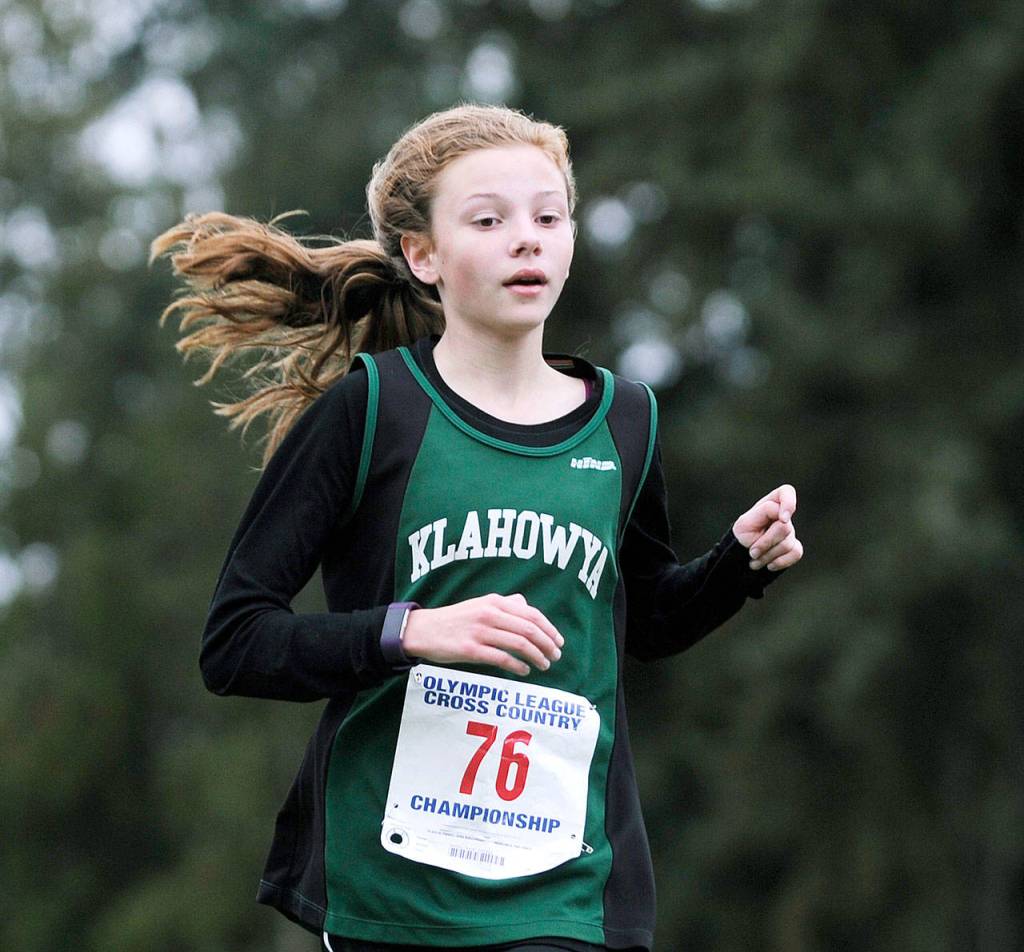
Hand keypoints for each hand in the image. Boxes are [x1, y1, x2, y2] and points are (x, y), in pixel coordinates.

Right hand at [402, 592, 563, 676]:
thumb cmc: (455, 619)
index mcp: (494, 601)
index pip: (531, 614)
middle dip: (547, 644)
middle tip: (556, 656)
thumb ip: (504, 604)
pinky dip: (518, 666)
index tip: (559, 641)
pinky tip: (524, 671)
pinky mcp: (470, 649)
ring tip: (544, 665)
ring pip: (519, 644)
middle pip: (529, 629)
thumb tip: (526, 606)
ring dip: (536, 657)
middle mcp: (489, 614)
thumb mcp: (480, 604)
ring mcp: (480, 632)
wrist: (424, 630)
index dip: (549, 629)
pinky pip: (502, 658)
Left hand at [732, 483, 803, 570]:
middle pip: (784, 528)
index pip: (787, 492)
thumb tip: (784, 520)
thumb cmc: (743, 534)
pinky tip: (769, 565)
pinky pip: (796, 553)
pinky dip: (779, 562)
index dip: (789, 503)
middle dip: (765, 543)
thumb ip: (764, 513)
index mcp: (770, 504)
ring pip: (787, 544)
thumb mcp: (745, 522)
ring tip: (755, 559)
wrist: (742, 555)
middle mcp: (783, 516)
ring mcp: (790, 532)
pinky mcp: (794, 547)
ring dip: (767, 556)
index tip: (782, 519)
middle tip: (752, 551)